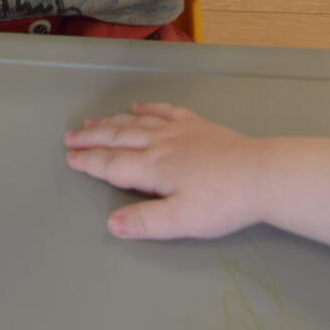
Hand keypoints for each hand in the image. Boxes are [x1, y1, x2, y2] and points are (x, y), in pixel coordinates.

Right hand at [64, 102, 268, 239]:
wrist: (260, 174)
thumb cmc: (221, 203)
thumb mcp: (181, 222)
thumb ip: (144, 222)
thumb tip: (110, 223)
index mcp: (152, 168)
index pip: (112, 164)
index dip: (88, 161)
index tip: (69, 157)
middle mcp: (159, 144)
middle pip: (117, 137)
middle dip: (91, 137)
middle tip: (69, 136)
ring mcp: (178, 130)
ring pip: (136, 122)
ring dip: (111, 122)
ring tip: (92, 121)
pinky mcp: (197, 124)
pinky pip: (164, 110)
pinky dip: (147, 108)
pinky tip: (138, 106)